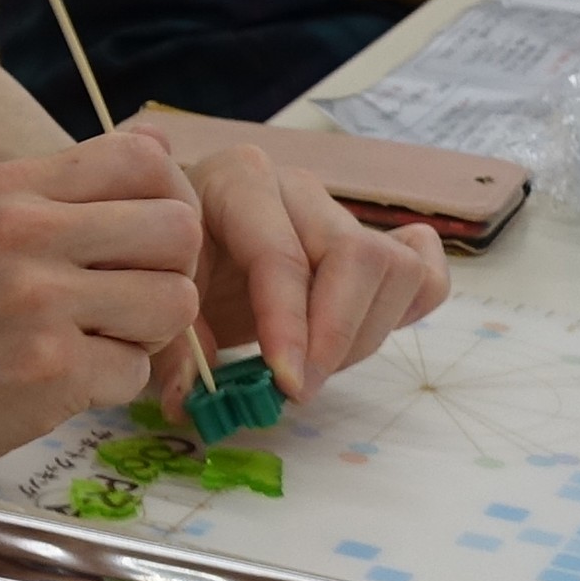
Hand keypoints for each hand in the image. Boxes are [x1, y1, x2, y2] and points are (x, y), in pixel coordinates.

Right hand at [0, 135, 204, 475]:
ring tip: (94, 342)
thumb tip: (159, 141)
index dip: (172, 202)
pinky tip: (61, 383)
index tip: (149, 244)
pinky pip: (138, 373)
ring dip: (148, 336)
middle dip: (169, 275)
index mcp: (11, 185)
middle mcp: (25, 231)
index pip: (146, 158)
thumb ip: (68, 189)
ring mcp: (38, 301)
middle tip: (128, 304)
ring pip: (174, 303)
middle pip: (179, 230)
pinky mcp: (49, 371)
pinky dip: (110, 387)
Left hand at [172, 136, 447, 402]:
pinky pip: (423, 267)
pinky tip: (362, 334)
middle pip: (356, 256)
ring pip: (395, 268)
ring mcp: (340, 211)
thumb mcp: (156, 294)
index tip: (288, 386)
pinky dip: (408, 307)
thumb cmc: (168, 261)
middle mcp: (298, 186)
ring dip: (364, 334)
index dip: (290, 328)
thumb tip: (191, 399)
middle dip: (334, 338)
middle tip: (298, 390)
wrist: (178, 237)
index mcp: (239, 180)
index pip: (283, 257)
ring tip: (314, 366)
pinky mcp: (372, 238)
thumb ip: (169, 345)